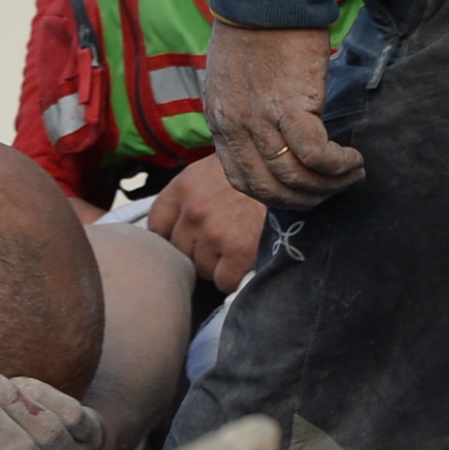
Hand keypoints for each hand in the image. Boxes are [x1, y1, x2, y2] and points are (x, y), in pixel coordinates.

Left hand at [144, 157, 266, 292]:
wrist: (291, 173)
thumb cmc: (256, 170)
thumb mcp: (214, 168)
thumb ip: (193, 192)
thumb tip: (176, 221)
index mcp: (184, 186)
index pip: (157, 225)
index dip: (172, 236)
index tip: (186, 238)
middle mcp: (194, 210)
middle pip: (180, 250)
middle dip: (197, 250)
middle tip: (219, 242)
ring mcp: (215, 233)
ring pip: (202, 268)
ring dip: (217, 264)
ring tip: (236, 247)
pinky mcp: (239, 252)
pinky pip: (223, 281)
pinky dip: (234, 277)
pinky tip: (246, 261)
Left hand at [207, 20, 362, 210]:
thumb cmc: (258, 27)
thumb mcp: (236, 77)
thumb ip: (247, 109)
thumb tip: (275, 134)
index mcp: (220, 119)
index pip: (241, 180)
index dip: (275, 195)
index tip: (301, 191)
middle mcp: (235, 125)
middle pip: (268, 189)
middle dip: (304, 199)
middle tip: (332, 190)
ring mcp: (259, 118)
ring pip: (294, 177)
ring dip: (328, 185)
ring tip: (351, 174)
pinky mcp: (289, 104)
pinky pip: (315, 153)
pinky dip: (337, 164)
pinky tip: (353, 159)